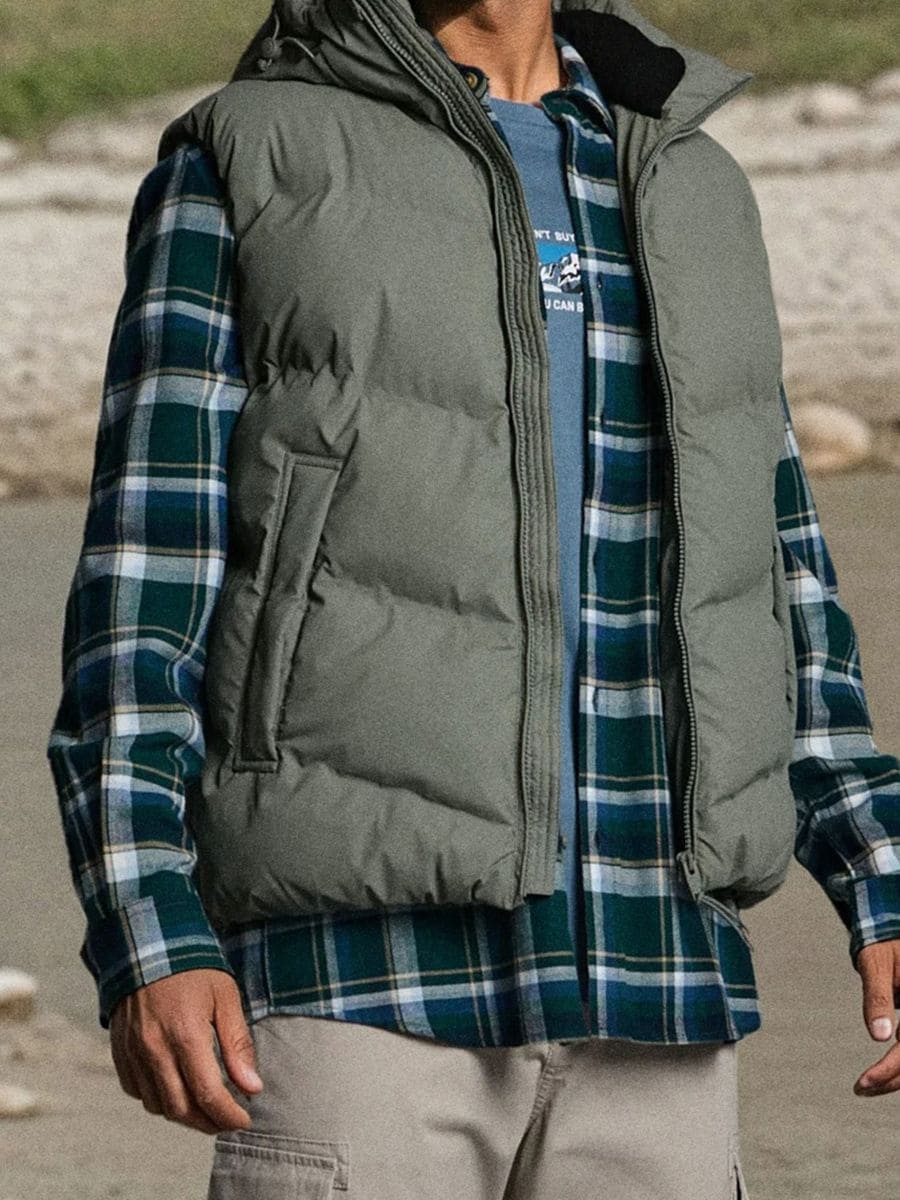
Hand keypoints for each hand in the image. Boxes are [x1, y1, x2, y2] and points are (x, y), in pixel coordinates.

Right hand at [109, 968, 263, 1133]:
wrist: (147, 946)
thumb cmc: (193, 969)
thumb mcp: (225, 997)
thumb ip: (237, 1044)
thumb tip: (252, 1087)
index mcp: (185, 1035)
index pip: (208, 1094)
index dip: (228, 1115)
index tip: (244, 1120)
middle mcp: (155, 1050)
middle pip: (181, 1109)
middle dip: (207, 1122)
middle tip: (226, 1120)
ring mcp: (133, 1053)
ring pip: (157, 1105)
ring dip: (183, 1114)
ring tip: (204, 1108)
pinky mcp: (120, 1052)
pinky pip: (136, 1091)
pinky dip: (157, 1099)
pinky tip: (175, 1089)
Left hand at [853, 939, 899, 1096]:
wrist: (893, 930)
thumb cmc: (884, 943)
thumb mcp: (876, 963)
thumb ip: (878, 997)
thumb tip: (879, 1036)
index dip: (890, 1069)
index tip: (864, 1082)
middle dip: (892, 1080)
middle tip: (860, 1089)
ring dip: (898, 1077)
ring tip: (866, 1087)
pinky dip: (899, 1065)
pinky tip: (881, 1075)